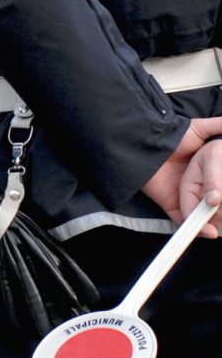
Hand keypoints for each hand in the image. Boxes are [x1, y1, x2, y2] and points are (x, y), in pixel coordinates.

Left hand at [142, 117, 221, 234]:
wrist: (144, 144)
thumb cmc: (172, 136)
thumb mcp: (198, 129)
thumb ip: (216, 126)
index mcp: (208, 173)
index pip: (219, 191)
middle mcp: (199, 187)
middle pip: (217, 205)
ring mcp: (186, 198)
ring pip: (204, 216)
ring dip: (213, 223)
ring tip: (219, 226)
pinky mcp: (171, 205)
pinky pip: (184, 221)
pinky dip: (194, 229)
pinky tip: (207, 231)